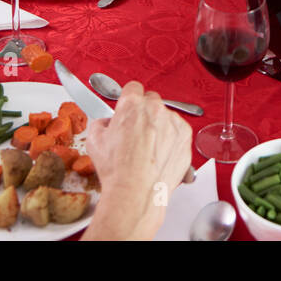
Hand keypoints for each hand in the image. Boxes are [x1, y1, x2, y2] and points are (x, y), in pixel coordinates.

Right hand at [84, 81, 192, 238]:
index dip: (129, 100)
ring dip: (159, 126)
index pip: (133, 88)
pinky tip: (159, 154)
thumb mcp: (94, 141)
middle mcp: (155, 108)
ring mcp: (172, 121)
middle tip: (136, 132)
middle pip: (151, 101)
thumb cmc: (117, 170)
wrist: (136, 191)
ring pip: (165, 116)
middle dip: (144, 112)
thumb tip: (106, 123)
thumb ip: (101, 123)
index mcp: (132, 104)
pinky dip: (171, 138)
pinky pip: (178, 130)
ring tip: (148, 149)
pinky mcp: (185, 135)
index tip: (128, 109)